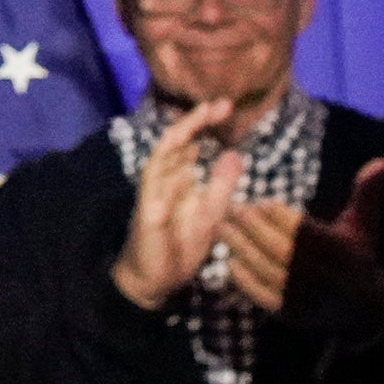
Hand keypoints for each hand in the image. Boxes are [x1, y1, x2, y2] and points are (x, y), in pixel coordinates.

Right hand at [112, 99, 246, 311]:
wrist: (154, 279)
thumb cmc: (180, 246)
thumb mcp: (211, 214)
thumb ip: (222, 185)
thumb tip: (235, 153)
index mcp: (180, 178)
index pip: (192, 143)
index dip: (206, 124)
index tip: (226, 108)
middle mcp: (164, 178)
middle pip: (178, 140)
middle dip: (197, 120)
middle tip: (222, 104)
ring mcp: (153, 191)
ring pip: (164, 153)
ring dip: (182, 133)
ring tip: (202, 115)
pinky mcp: (148, 208)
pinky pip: (153, 179)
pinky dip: (165, 161)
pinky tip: (180, 147)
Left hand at [225, 158, 383, 347]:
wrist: (363, 310)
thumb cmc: (356, 255)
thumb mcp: (363, 224)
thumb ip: (366, 192)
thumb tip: (383, 160)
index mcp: (338, 251)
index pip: (301, 230)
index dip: (277, 215)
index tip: (259, 202)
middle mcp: (322, 275)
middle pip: (279, 248)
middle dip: (252, 227)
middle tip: (230, 209)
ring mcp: (306, 297)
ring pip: (267, 270)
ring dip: (241, 248)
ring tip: (221, 228)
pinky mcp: (292, 314)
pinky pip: (262, 295)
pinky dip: (244, 279)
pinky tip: (229, 261)